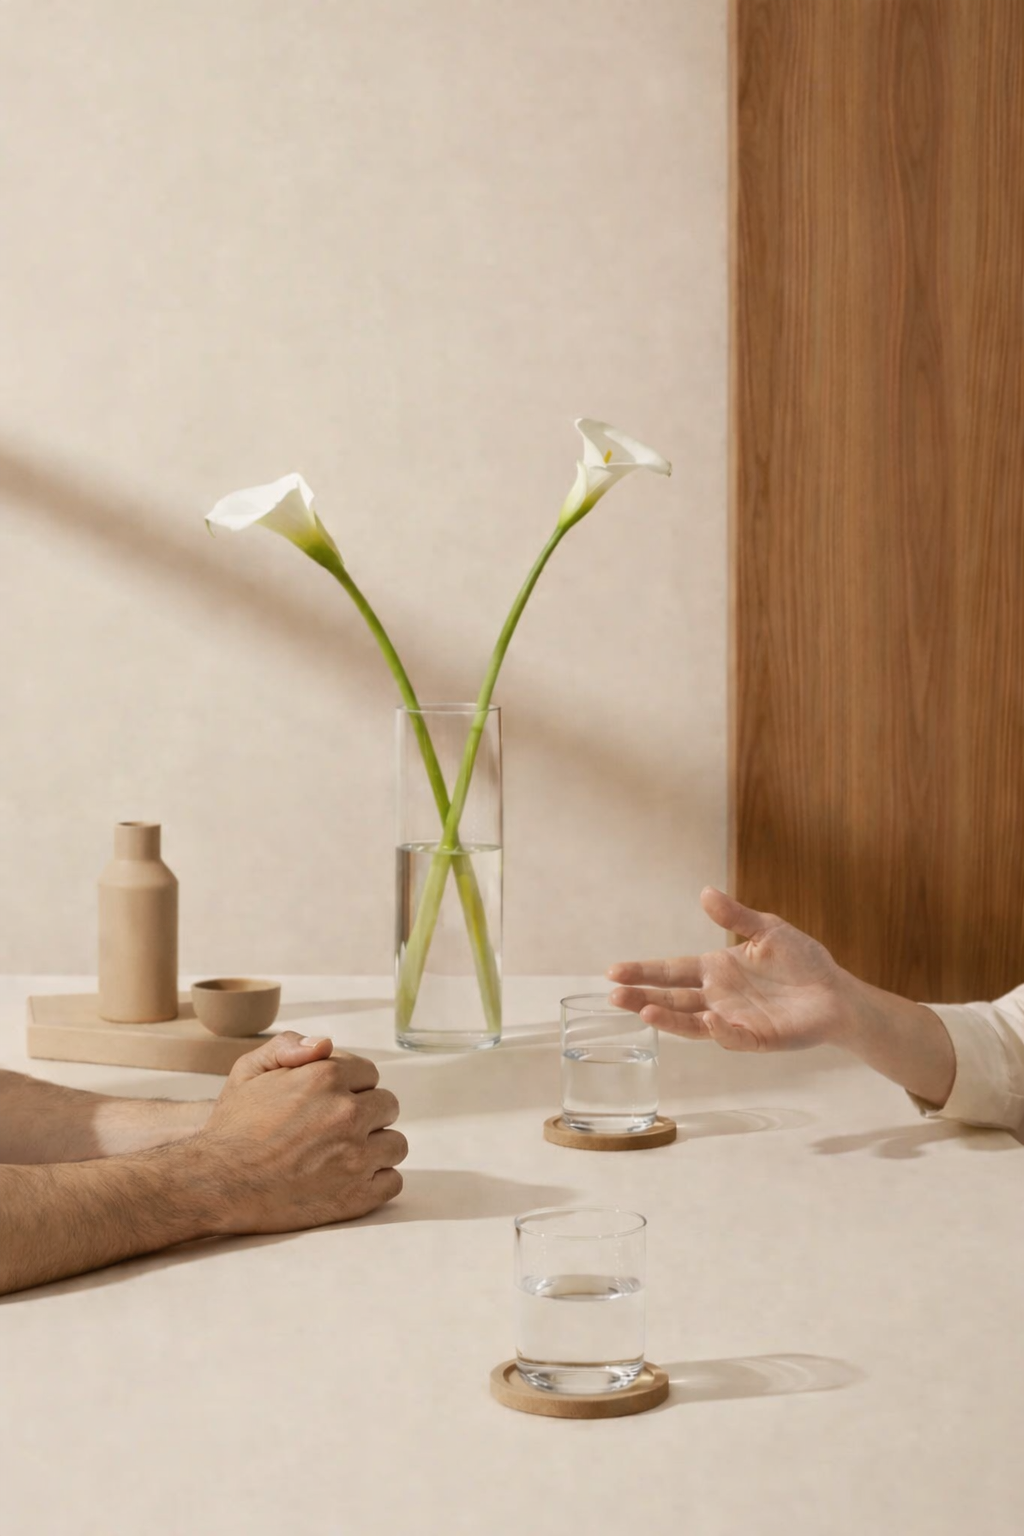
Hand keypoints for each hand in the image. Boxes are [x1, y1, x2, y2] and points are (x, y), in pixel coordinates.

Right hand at [192, 1031, 406, 1232]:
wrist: (214, 1183)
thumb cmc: (232, 1126)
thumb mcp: (249, 1071)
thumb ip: (289, 1047)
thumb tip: (325, 1044)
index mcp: (325, 1077)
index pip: (370, 1075)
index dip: (351, 1087)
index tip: (331, 1102)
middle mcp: (346, 1114)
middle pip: (387, 1107)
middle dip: (367, 1115)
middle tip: (337, 1130)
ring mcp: (355, 1157)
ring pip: (395, 1145)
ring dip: (376, 1148)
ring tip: (345, 1155)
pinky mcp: (356, 1197)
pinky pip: (392, 1182)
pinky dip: (377, 1181)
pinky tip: (352, 1179)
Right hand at [608, 887, 852, 1051]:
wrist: (836, 992)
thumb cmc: (803, 961)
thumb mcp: (767, 930)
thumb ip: (735, 916)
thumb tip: (704, 892)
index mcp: (715, 969)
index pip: (671, 971)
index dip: (644, 971)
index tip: (613, 971)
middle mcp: (717, 997)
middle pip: (672, 999)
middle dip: (642, 998)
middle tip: (614, 996)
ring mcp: (733, 1019)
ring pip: (692, 1022)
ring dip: (667, 1018)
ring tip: (643, 1012)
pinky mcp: (756, 1038)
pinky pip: (733, 1036)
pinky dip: (720, 1030)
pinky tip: (709, 1018)